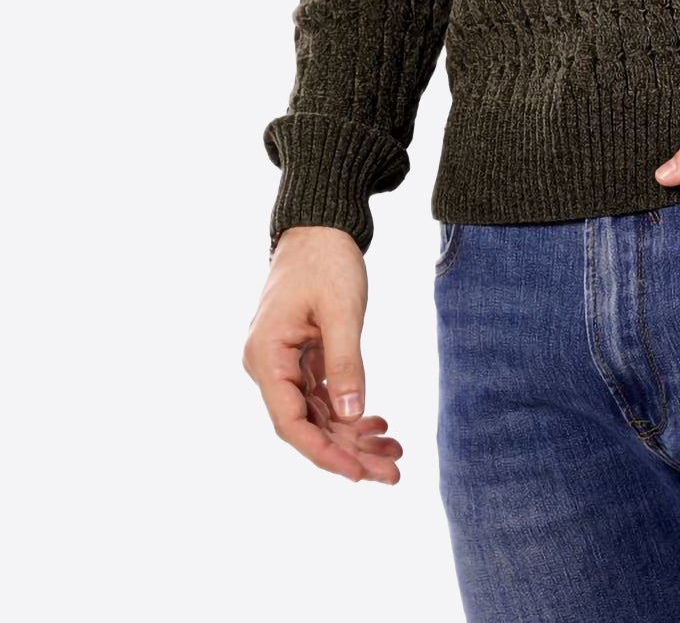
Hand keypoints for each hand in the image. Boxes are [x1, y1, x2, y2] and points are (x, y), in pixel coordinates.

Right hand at [242, 225, 402, 483]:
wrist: (321, 224)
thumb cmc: (327, 260)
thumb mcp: (342, 310)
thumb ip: (345, 363)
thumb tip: (351, 417)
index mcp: (265, 357)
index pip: (291, 423)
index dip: (325, 453)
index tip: (360, 475)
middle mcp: (267, 366)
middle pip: (307, 425)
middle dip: (349, 452)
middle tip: (393, 473)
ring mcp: (283, 363)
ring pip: (318, 415)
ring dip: (353, 436)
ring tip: (394, 454)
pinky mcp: (300, 357)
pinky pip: (323, 396)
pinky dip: (350, 411)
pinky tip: (379, 424)